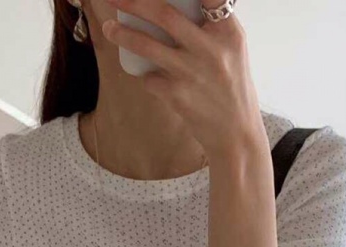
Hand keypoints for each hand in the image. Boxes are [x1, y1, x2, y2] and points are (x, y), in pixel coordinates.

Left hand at [101, 0, 265, 160]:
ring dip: (123, 35)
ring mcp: (191, 72)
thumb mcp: (232, 51)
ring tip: (110, 29)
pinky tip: (154, 79)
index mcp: (228, 33)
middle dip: (134, 3)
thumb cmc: (232, 89)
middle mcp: (210, 49)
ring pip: (147, 46)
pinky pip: (150, 78)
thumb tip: (171, 10)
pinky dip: (147, 76)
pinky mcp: (177, 95)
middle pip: (165, 14)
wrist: (236, 134)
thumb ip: (212, 28)